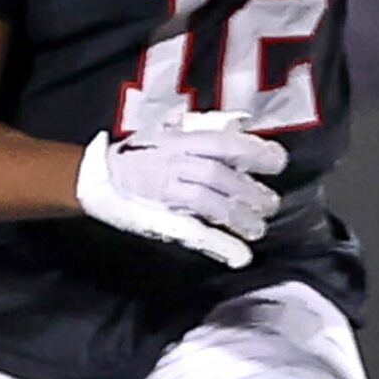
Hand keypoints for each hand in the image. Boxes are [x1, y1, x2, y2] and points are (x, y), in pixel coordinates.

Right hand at [76, 113, 285, 268]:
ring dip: (240, 217)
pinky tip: (241, 256)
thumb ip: (205, 128)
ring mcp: (168, 192)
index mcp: (180, 140)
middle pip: (219, 174)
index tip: (277, 161)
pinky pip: (196, 231)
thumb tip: (243, 121)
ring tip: (259, 228)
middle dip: (250, 190)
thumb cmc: (141, 154)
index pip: (222, 142)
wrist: (101, 178)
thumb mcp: (171, 132)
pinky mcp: (164, 219)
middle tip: (271, 203)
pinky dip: (221, 245)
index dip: (252, 151)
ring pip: (210, 203)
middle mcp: (175, 163)